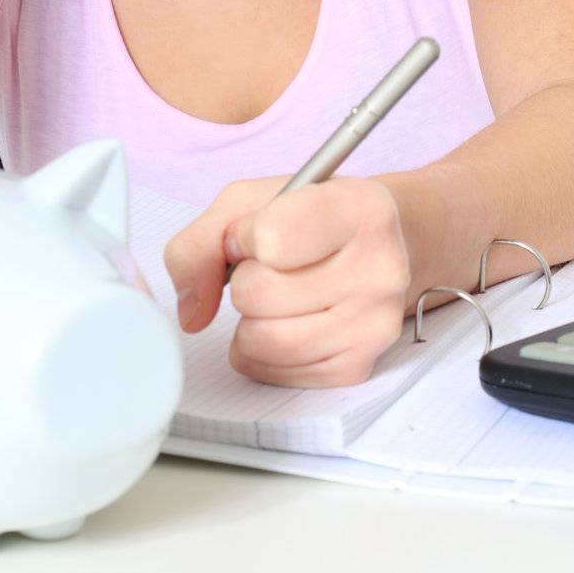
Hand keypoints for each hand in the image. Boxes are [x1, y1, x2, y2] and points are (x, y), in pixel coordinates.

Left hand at [162, 175, 411, 387]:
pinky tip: (286, 320)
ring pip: (260, 340)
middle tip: (273, 266)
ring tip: (278, 294)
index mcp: (359, 209)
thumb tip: (191, 312)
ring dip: (250, 318)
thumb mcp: (252, 201)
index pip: (272, 239)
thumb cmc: (312, 217)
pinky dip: (261, 350)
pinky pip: (271, 372)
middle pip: (257, 294)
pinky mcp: (358, 367)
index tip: (260, 232)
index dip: (246, 236)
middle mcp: (379, 268)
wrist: (382, 245)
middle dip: (245, 279)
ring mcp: (373, 324)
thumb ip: (202, 241)